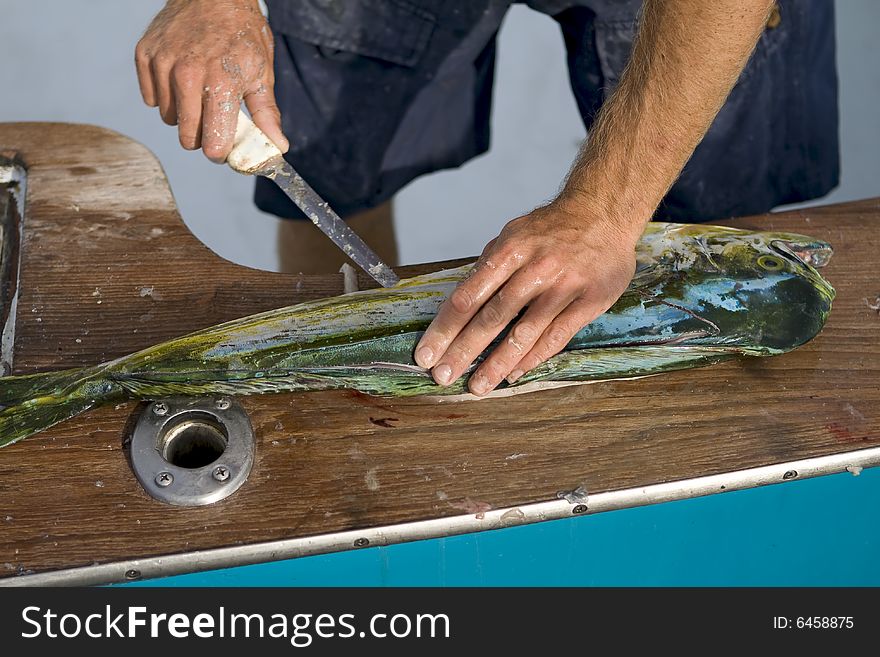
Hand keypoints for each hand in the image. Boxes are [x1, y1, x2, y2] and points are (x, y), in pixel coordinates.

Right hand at [135, 0, 287, 161]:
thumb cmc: (241, 32)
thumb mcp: (262, 72)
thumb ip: (266, 114)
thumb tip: (277, 147)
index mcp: (222, 83)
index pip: (214, 143)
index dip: (220, 152)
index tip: (224, 148)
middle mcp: (188, 75)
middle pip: (187, 137)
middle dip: (202, 136)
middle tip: (213, 120)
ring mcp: (163, 64)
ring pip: (168, 118)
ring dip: (183, 114)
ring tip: (199, 92)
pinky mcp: (145, 55)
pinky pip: (150, 98)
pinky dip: (164, 96)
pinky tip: (180, 80)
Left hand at [414, 200, 640, 394]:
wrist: (605, 212)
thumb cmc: (551, 229)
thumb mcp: (514, 234)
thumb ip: (489, 267)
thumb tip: (459, 302)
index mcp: (510, 250)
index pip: (467, 296)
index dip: (444, 328)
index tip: (425, 354)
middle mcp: (535, 269)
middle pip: (491, 317)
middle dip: (463, 351)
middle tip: (442, 376)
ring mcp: (564, 286)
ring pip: (524, 333)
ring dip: (497, 363)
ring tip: (477, 387)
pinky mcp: (589, 302)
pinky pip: (555, 338)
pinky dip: (532, 358)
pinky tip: (512, 374)